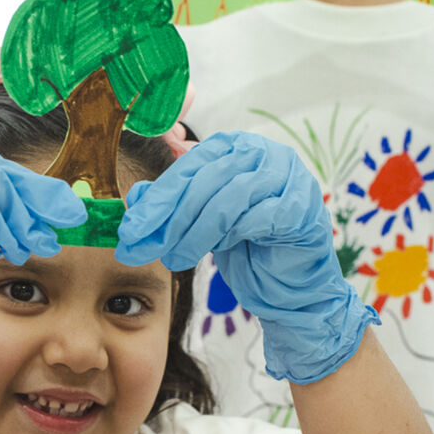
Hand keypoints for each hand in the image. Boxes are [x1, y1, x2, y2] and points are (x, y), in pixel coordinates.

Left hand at [115, 131, 374, 383]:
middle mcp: (264, 153)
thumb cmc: (246, 248)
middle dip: (171, 216)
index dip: (159, 196)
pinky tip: (214, 253)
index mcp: (236, 147)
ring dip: (195, 232)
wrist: (288, 286)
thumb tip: (136, 197)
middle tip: (146, 246)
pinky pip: (256, 217)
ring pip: (229, 198)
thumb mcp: (199, 224)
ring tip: (174, 259)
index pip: (190, 164)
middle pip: (207, 178)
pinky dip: (230, 236)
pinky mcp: (301, 206)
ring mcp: (288, 177)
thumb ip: (171, 206)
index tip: (131, 227)